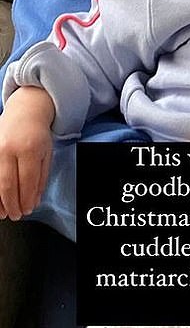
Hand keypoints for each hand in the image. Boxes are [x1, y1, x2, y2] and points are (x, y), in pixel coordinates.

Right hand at [0, 86, 54, 219]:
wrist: (25, 111)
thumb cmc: (37, 134)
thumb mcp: (46, 154)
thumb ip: (41, 179)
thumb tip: (34, 201)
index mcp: (29, 149)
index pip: (27, 181)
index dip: (26, 199)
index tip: (27, 210)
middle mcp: (9, 148)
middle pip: (8, 184)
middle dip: (12, 204)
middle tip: (16, 216)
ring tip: (3, 213)